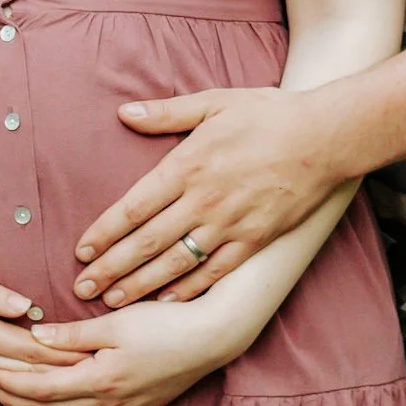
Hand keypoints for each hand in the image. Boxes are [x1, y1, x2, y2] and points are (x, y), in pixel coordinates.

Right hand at [0, 258, 86, 387]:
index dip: (64, 354)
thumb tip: (30, 306)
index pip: (31, 349)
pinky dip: (14, 395)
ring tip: (74, 392)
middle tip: (98, 378)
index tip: (94, 356)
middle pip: (25, 373)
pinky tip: (30, 397)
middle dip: (62, 377)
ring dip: (41, 390)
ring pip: (9, 387)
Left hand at [0, 298, 241, 405]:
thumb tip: (34, 336)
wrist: (211, 339)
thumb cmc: (165, 323)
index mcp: (100, 379)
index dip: (12, 385)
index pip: (42, 389)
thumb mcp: (115, 322)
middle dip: (15, 400)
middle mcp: (109, 403)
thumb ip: (73, 334)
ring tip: (10, 403)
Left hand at [72, 88, 338, 308]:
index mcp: (188, 165)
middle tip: (82, 287)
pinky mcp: (254, 240)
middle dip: (111, 268)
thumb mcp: (215, 102)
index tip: (81, 251)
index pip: (133, 207)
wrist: (324, 137)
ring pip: (175, 263)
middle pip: (146, 242)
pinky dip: (187, 290)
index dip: (104, 232)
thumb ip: (167, 113)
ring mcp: (229, 224)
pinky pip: (213, 272)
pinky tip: (166, 302)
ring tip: (112, 301)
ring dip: (140, 285)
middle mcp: (203, 200)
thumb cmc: (268, 114)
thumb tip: (125, 112)